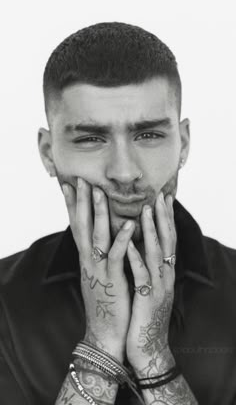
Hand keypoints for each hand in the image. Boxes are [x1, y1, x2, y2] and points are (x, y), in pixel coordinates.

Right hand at [62, 177, 135, 361]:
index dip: (72, 205)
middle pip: (82, 226)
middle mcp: (89, 261)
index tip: (68, 185)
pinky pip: (117, 257)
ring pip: (97, 236)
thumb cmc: (106, 303)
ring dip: (98, 214)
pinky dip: (121, 240)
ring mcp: (99, 270)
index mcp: (87, 258)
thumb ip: (99, 255)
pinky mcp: (113, 281)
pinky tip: (127, 224)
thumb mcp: (99, 275)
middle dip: (81, 202)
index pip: (77, 226)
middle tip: (79, 179)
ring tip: (99, 192)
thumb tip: (101, 237)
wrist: (105, 335)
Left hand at [126, 192, 175, 375]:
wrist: (148, 351)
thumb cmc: (144, 317)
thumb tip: (140, 245)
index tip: (162, 197)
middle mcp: (164, 277)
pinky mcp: (146, 300)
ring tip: (144, 210)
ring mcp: (157, 288)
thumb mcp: (149, 287)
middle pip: (167, 242)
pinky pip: (140, 276)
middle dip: (163, 217)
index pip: (168, 240)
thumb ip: (147, 267)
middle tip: (159, 195)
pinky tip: (129, 244)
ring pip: (156, 254)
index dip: (166, 218)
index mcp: (163, 273)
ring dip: (151, 231)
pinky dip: (135, 258)